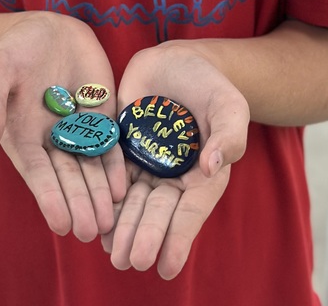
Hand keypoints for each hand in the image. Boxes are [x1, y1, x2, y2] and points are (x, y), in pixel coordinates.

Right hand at [0, 12, 126, 241]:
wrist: (47, 29)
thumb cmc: (14, 51)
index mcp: (24, 137)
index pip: (38, 174)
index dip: (50, 198)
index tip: (61, 224)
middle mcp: (52, 140)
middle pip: (68, 177)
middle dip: (79, 204)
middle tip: (92, 230)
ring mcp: (79, 129)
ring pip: (91, 167)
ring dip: (100, 194)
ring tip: (110, 220)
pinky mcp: (102, 114)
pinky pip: (110, 144)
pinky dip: (116, 166)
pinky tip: (123, 188)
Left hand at [101, 42, 249, 278]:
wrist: (175, 62)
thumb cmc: (210, 85)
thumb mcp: (229, 105)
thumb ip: (229, 134)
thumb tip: (213, 166)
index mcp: (203, 175)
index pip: (190, 211)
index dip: (178, 239)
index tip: (165, 266)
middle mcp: (173, 178)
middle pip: (157, 211)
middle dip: (145, 237)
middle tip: (131, 261)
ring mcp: (146, 165)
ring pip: (132, 203)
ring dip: (123, 229)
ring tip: (112, 254)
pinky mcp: (122, 151)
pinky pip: (112, 179)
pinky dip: (106, 203)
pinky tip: (98, 225)